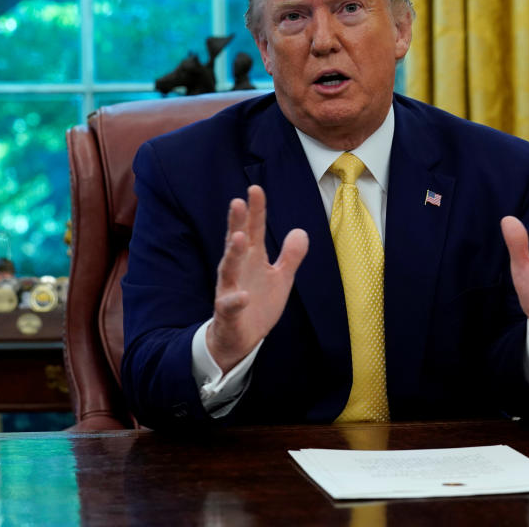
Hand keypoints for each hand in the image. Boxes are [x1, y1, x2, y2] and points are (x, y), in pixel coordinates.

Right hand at [207, 185, 308, 372]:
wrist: (240, 338)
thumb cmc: (258, 303)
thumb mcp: (281, 278)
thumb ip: (290, 256)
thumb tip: (301, 231)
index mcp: (252, 259)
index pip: (253, 230)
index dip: (255, 211)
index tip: (255, 189)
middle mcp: (237, 269)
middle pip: (236, 242)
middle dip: (237, 223)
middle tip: (238, 202)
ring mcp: (229, 289)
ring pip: (228, 268)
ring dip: (233, 253)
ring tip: (238, 237)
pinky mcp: (227, 312)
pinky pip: (229, 304)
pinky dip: (235, 300)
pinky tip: (243, 295)